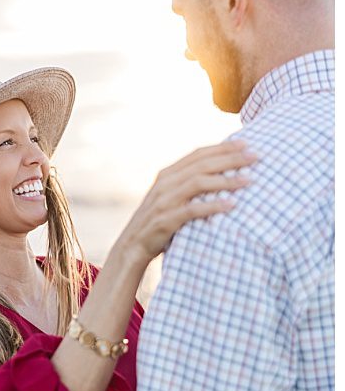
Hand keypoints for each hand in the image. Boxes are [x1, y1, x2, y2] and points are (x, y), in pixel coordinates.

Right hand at [118, 140, 254, 267]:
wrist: (132, 246)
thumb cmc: (158, 222)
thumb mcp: (170, 197)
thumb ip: (188, 184)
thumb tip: (221, 173)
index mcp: (167, 174)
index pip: (198, 154)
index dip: (223, 147)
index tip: (248, 144)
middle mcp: (165, 184)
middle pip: (202, 164)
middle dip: (231, 159)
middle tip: (256, 157)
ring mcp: (164, 201)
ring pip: (198, 182)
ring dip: (226, 180)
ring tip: (249, 181)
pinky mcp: (165, 220)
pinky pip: (192, 209)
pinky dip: (213, 206)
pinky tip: (232, 205)